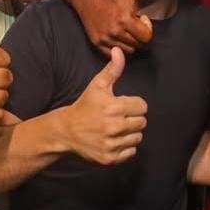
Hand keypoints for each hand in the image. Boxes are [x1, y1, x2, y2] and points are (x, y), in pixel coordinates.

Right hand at [64, 47, 147, 163]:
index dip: (134, 104)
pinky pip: (131, 152)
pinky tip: (114, 140)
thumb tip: (119, 51)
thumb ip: (112, 69)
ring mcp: (111, 144)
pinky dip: (125, 147)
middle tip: (119, 117)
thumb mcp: (97, 86)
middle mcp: (113, 127)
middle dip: (133, 118)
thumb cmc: (85, 106)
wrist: (66, 131)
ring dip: (130, 133)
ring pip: (138, 137)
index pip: (142, 106)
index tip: (123, 105)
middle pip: (142, 122)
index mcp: (113, 107)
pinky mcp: (110, 158)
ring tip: (116, 128)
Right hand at [75, 0, 163, 56]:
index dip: (147, 28)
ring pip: (128, 51)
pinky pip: (114, 53)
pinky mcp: (96, 42)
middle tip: (133, 23)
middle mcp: (114, 31)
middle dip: (140, 35)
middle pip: (138, 45)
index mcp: (125, 18)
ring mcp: (105, 38)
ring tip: (125, 28)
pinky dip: (119, 47)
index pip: (147, 37)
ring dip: (130, 42)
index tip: (140, 17)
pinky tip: (117, 34)